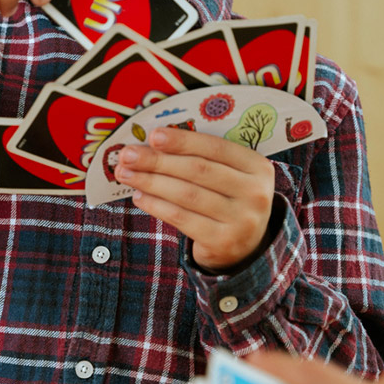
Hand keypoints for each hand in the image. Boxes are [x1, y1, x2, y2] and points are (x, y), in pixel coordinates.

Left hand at [114, 127, 274, 270]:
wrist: (245, 247)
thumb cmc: (227, 199)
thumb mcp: (228, 176)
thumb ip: (201, 158)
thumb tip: (153, 143)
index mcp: (257, 166)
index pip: (215, 147)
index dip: (182, 140)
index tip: (153, 135)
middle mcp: (255, 193)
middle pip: (198, 170)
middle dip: (158, 160)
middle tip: (128, 155)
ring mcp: (241, 220)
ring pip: (186, 194)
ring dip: (151, 182)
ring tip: (126, 174)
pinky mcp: (223, 241)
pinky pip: (181, 218)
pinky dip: (156, 205)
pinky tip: (139, 196)